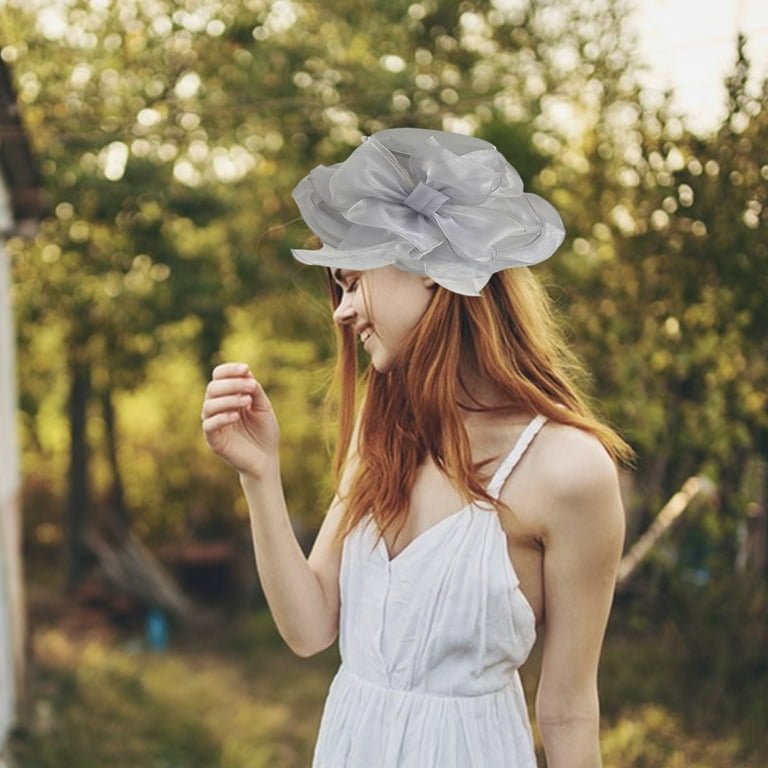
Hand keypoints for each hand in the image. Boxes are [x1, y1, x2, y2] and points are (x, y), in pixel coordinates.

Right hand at [201, 362, 279, 477]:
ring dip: (228, 399)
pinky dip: (222, 417)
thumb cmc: (265, 432)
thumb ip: (255, 391)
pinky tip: (236, 415)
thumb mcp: (263, 407)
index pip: (219, 376)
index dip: (229, 370)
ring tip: (247, 400)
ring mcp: (213, 423)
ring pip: (209, 405)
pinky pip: (209, 425)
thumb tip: (246, 373)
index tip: (246, 369)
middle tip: (251, 387)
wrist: (266, 458)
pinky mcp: (213, 440)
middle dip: (232, 384)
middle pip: (213, 388)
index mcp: (228, 396)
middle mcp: (217, 408)